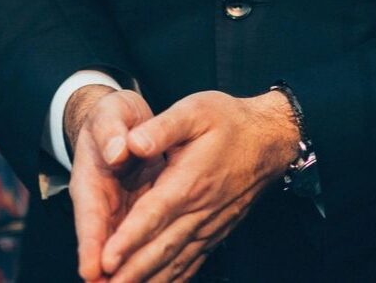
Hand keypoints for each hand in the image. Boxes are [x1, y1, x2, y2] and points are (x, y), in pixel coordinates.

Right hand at [67, 86, 161, 281]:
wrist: (120, 122)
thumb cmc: (113, 117)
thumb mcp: (111, 115)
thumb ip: (112, 132)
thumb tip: (117, 151)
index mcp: (91, 182)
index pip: (89, 217)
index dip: (91, 245)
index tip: (92, 270)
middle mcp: (101, 206)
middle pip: (103, 246)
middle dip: (107, 274)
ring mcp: (118, 216)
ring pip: (123, 253)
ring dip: (130, 276)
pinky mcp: (136, 220)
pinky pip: (141, 248)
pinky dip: (151, 268)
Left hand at [99, 91, 299, 281]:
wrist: (269, 140)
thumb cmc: (229, 122)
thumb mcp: (194, 110)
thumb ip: (162, 127)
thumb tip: (133, 142)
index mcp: (188, 180)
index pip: (153, 215)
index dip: (128, 239)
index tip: (106, 259)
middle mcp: (199, 209)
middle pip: (161, 248)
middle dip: (132, 272)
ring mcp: (209, 225)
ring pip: (176, 261)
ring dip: (150, 280)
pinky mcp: (215, 231)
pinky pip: (192, 262)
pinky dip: (174, 279)